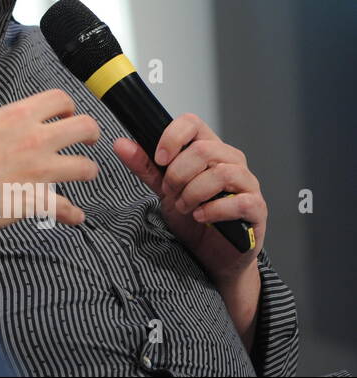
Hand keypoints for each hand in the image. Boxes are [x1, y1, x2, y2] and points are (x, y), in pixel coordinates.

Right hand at [0, 88, 99, 235]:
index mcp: (16, 116)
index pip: (60, 99)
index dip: (68, 106)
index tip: (65, 115)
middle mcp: (34, 140)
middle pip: (85, 128)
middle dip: (90, 134)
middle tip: (85, 141)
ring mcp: (37, 172)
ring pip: (86, 168)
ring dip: (86, 171)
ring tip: (80, 174)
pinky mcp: (35, 201)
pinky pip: (67, 209)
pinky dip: (72, 214)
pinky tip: (73, 215)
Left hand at [112, 112, 263, 282]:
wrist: (213, 254)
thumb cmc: (194, 216)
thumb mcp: (164, 190)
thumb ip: (146, 167)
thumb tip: (121, 144)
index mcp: (209, 149)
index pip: (193, 123)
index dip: (172, 137)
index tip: (159, 159)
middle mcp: (231, 161)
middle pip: (204, 149)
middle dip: (178, 173)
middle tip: (170, 192)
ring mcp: (248, 184)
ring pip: (221, 173)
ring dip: (193, 192)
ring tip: (184, 207)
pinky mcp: (256, 208)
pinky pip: (239, 201)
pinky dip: (213, 209)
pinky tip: (200, 217)